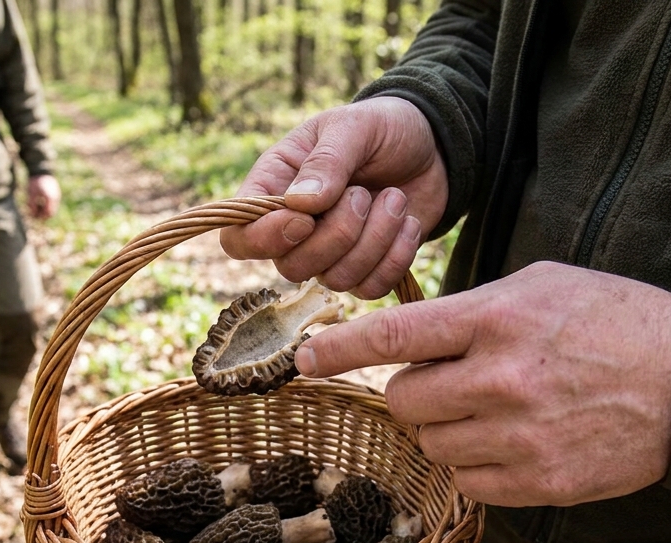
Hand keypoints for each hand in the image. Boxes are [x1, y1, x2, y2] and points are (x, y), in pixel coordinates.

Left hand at [27, 174, 60, 219]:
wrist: (41, 170)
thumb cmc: (35, 181)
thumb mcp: (31, 192)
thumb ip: (32, 204)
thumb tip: (32, 213)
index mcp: (50, 198)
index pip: (48, 213)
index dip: (41, 217)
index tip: (33, 217)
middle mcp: (55, 198)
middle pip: (51, 212)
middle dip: (43, 215)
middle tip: (34, 215)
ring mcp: (56, 196)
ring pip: (51, 208)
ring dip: (44, 210)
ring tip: (35, 208)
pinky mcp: (55, 193)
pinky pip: (51, 203)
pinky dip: (46, 206)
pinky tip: (39, 203)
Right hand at [219, 97, 447, 298]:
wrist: (432, 145)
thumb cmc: (381, 128)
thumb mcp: (354, 126)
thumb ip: (327, 161)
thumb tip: (299, 204)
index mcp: (274, 187)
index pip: (238, 238)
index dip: (265, 239)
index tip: (306, 218)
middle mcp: (294, 229)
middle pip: (291, 267)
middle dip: (337, 235)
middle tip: (363, 194)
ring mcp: (331, 254)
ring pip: (336, 280)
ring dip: (374, 239)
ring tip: (394, 198)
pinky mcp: (367, 269)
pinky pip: (371, 288)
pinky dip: (397, 256)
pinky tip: (408, 222)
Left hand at [296, 262, 670, 506]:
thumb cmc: (612, 321)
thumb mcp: (540, 285)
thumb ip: (470, 310)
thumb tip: (407, 336)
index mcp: (498, 320)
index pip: (394, 337)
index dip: (340, 350)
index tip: (306, 359)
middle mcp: (500, 380)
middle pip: (404, 400)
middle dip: (415, 389)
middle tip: (454, 379)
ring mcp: (518, 438)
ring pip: (431, 443)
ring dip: (446, 428)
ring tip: (495, 408)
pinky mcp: (537, 483)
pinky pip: (466, 482)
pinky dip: (475, 464)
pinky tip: (512, 441)